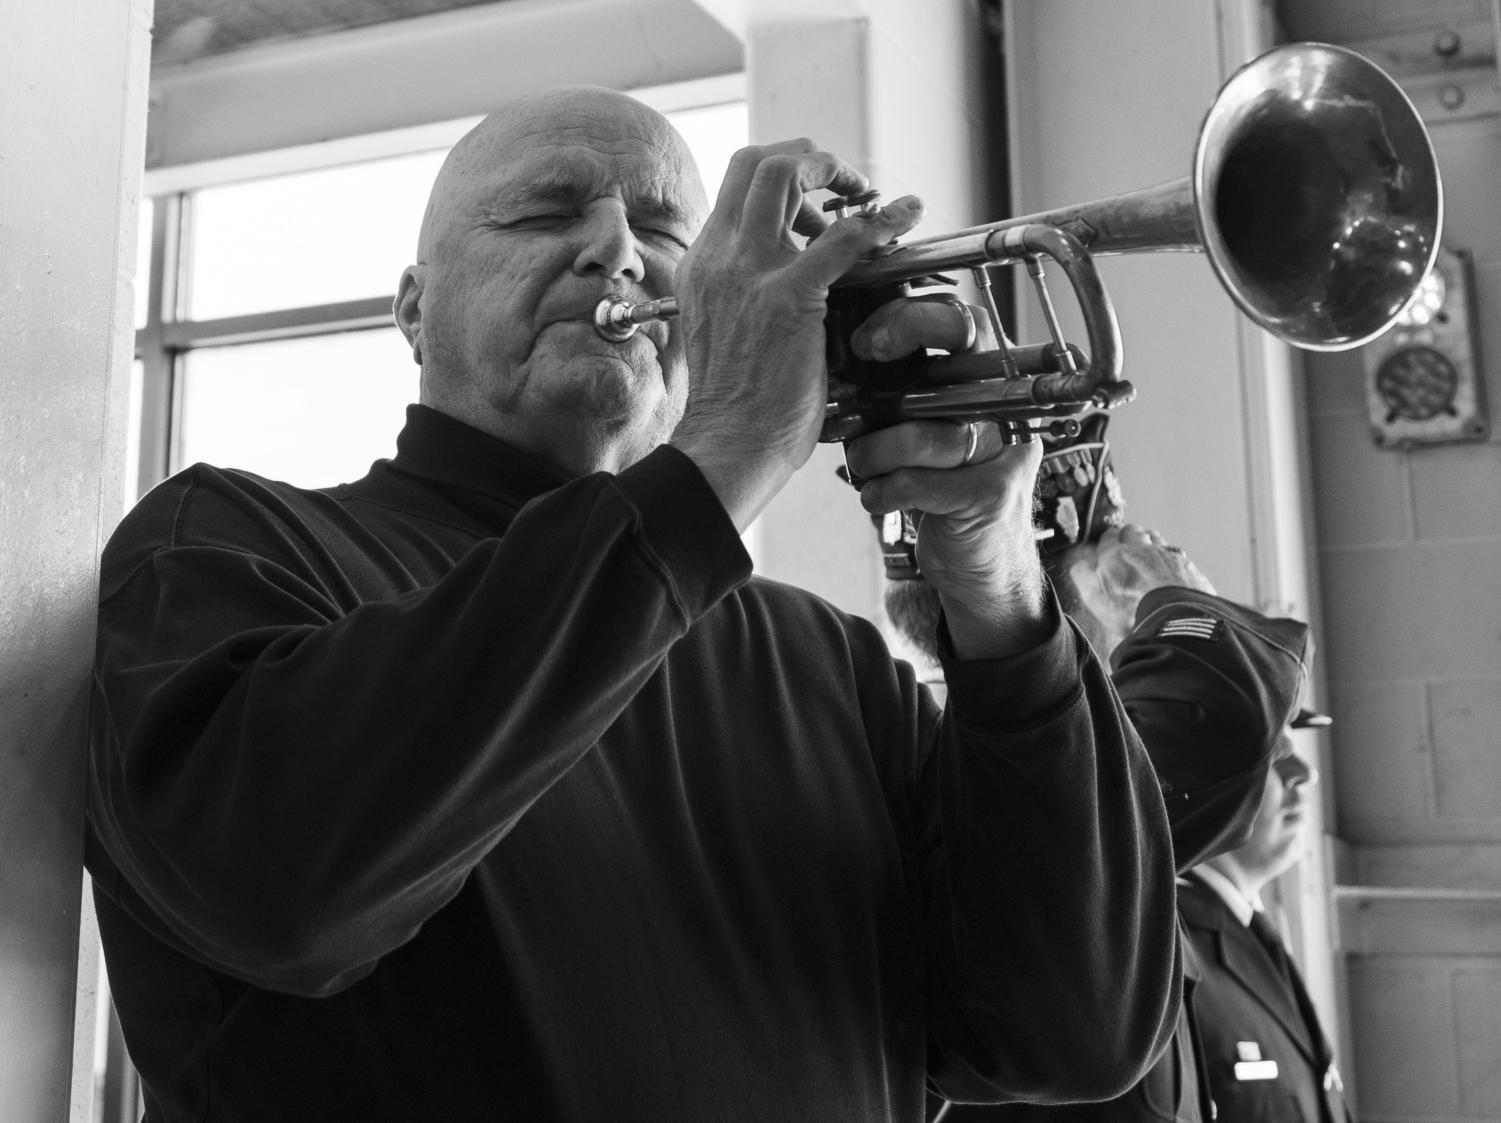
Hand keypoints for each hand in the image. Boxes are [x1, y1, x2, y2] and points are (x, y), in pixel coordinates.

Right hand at [669, 140, 924, 529]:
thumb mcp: (725, 330)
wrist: (728, 446)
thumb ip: (744, 295)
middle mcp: (720, 257)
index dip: (783, 179)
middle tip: (841, 182)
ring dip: (832, 171)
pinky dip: (880, 221)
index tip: (816, 206)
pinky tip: (905, 216)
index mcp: (703, 264)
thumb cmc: (737, 407)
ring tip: (866, 196)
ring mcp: (750, 273)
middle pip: (755, 162)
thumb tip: (787, 282)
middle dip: (806, 156)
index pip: (737, 188)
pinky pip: (842, 238)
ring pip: (784, 175)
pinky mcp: (788, 297)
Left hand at [843, 295, 1048, 658]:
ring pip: (924, 431)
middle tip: (864, 362)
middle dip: (904, 336)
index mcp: (983, 376)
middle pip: (962, 341)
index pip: (960, 318)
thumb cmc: (936, 485)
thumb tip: (831, 361)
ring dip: (875, 451)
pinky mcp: (992, 494)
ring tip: (862, 464)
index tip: (863, 341)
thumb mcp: (915, 426)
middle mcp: (1003, 401)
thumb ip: (894, 392)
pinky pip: (917, 483)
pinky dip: (883, 493)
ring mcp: (1004, 446)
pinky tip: (877, 498)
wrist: (979, 562)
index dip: (910, 316)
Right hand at [1055, 524, 1215, 660]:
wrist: (1176, 618)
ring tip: (1147, 552)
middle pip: (1134, 532)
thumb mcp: (1094, 597)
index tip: (1107, 544)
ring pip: (1156, 539)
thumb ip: (1083, 575)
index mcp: (1115, 555)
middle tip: (1126, 544)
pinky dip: (1169, 558)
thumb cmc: (1132, 610)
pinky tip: (1169, 569)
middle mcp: (1141, 549)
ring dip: (1150, 541)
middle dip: (1128, 535)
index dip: (1107, 539)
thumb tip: (1080, 563)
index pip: (1109, 537)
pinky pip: (1175, 555)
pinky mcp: (1187, 567)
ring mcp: (1166, 556)